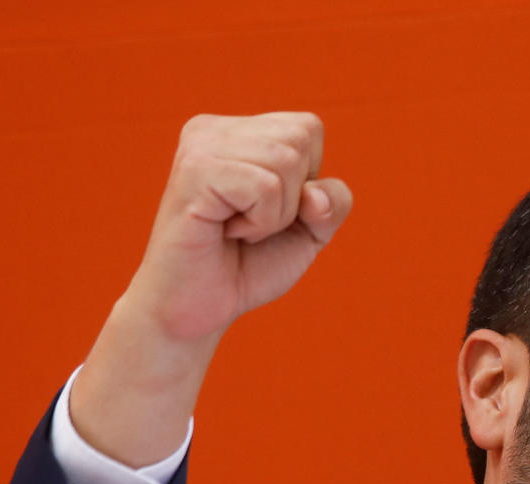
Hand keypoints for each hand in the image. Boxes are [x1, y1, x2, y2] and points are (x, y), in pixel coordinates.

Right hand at [128, 112, 352, 342]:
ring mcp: (201, 144)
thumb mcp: (309, 231)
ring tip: (235, 228)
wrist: (196, 310)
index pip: (308, 129)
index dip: (306, 183)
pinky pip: (266, 187)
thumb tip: (314, 194)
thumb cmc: (247, 266)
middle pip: (302, 138)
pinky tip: (225, 232)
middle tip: (247, 224)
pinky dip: (260, 223)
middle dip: (292, 198)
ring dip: (274, 214)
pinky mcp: (195, 170)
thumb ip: (333, 203)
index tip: (264, 211)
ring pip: (287, 161)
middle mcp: (213, 128)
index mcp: (237, 131)